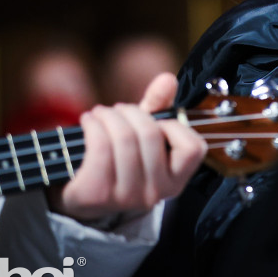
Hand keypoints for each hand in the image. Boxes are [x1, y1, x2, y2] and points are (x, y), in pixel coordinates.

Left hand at [47, 72, 207, 222]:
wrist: (85, 195)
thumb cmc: (122, 158)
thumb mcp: (145, 133)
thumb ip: (160, 106)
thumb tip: (168, 79)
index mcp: (176, 181)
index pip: (192, 148)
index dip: (174, 126)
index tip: (155, 121)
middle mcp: (156, 193)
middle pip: (150, 135)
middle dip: (131, 112)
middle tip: (118, 109)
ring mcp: (128, 197)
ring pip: (124, 139)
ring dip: (109, 116)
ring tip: (101, 113)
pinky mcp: (98, 194)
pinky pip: (100, 148)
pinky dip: (93, 126)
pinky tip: (88, 121)